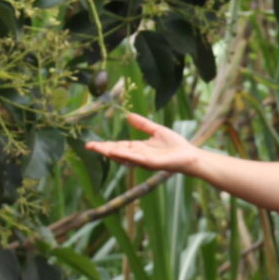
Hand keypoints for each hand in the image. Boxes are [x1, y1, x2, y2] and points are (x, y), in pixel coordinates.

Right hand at [85, 113, 204, 174]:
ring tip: (98, 148)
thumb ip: (143, 124)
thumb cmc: (175, 145)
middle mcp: (139, 156)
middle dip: (103, 149)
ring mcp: (144, 160)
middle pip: (117, 152)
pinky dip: (125, 155)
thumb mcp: (156, 130)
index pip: (119, 146)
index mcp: (139, 148)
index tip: (92, 143)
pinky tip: (115, 151)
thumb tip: (127, 116)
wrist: (190, 155)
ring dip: (111, 152)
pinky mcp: (152, 163)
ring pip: (124, 157)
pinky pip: (136, 159)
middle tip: (88, 146)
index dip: (105, 145)